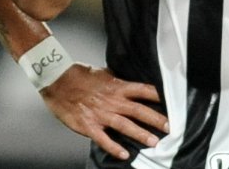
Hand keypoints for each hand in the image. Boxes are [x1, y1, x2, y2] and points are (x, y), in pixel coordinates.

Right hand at [40, 63, 167, 160]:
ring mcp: (101, 114)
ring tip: (154, 142)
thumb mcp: (102, 73)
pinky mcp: (88, 125)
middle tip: (170, 128)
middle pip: (138, 110)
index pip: (143, 90)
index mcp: (116, 86)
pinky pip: (104, 139)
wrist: (56, 80)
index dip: (158, 96)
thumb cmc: (78, 75)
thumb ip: (116, 79)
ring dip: (140, 134)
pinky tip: (124, 155)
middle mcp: (112, 101)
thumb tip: (128, 80)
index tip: (172, 102)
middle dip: (156, 119)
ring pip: (125, 125)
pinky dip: (114, 147)